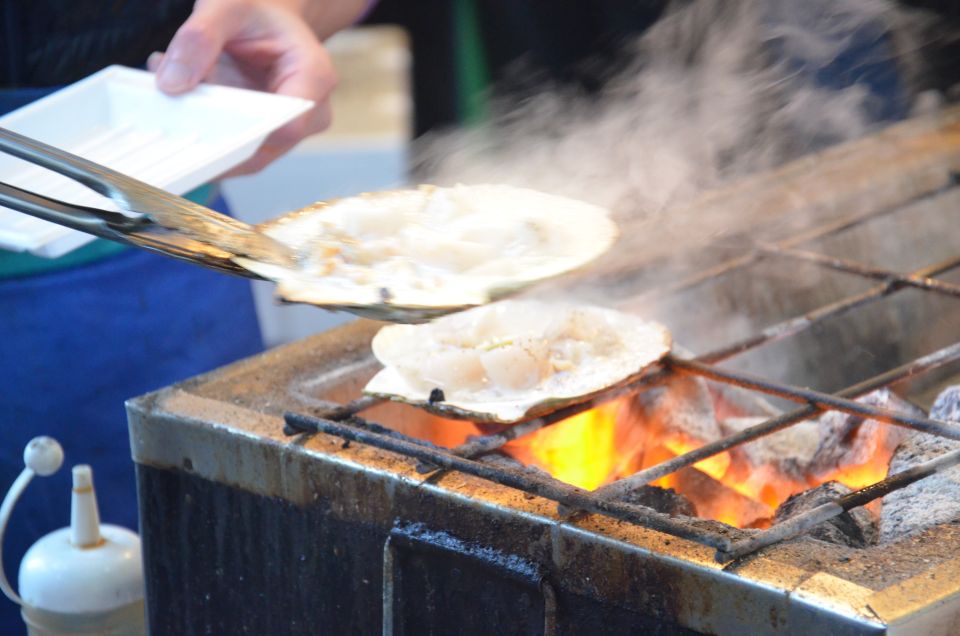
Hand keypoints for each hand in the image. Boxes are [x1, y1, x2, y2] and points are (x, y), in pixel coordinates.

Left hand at [149, 0, 361, 175]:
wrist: (266, 19)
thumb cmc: (256, 11)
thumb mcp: (226, 6)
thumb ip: (199, 38)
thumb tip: (172, 83)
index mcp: (313, 76)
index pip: (286, 125)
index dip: (244, 132)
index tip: (199, 123)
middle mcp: (309, 112)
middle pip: (262, 148)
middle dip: (213, 135)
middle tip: (169, 113)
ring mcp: (287, 130)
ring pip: (244, 155)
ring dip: (204, 135)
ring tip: (171, 99)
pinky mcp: (265, 138)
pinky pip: (233, 149)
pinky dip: (205, 133)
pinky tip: (181, 105)